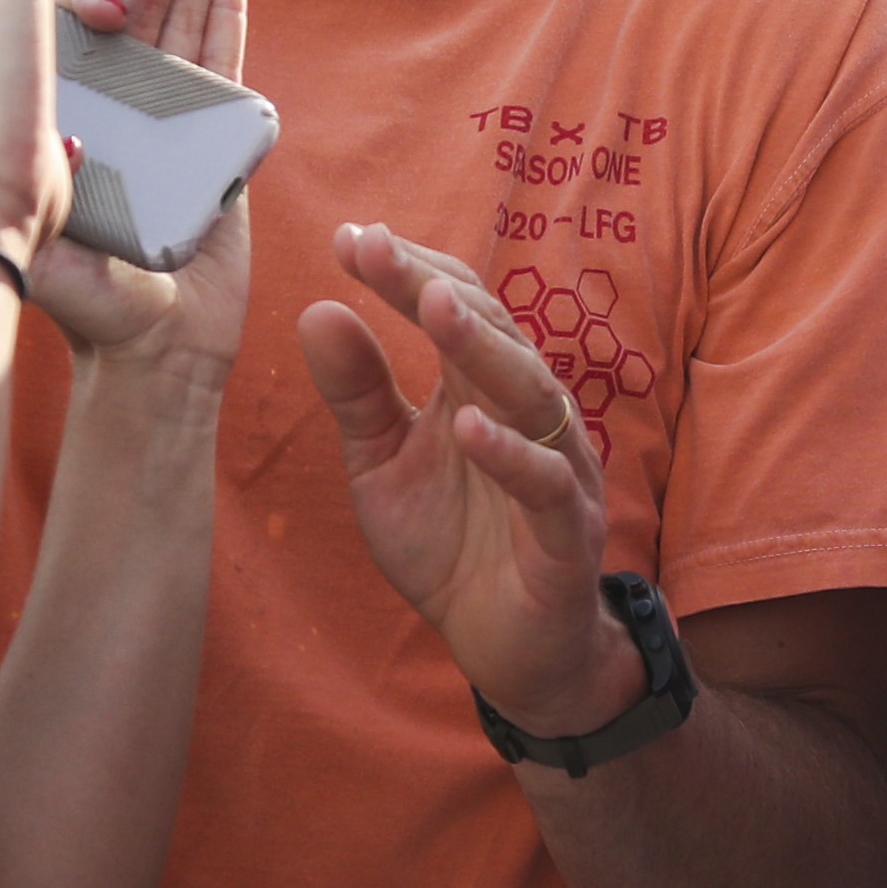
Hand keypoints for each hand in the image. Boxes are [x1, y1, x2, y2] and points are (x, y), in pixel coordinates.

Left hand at [22, 0, 255, 371]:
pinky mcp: (214, 140)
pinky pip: (224, 63)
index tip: (101, 14)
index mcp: (72, 118)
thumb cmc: (95, 317)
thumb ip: (53, 221)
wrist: (155, 358)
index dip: (88, 9)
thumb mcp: (57, 263)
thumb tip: (59, 154)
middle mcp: (118, 106)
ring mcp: (167, 118)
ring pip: (188, 20)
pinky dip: (231, 13)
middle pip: (144, 5)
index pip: (80, 37)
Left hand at [297, 223, 638, 734]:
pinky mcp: (569, 533)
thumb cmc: (451, 545)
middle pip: (492, 331)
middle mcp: (526, 414)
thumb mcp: (382, 466)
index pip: (455, 307)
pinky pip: (546, 486)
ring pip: (528, 393)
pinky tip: (468, 430)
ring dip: (482, 348)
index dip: (405, 271)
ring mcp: (555, 469)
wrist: (506, 649)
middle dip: (433, 287)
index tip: (347, 238)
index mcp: (480, 389)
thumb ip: (358, 395)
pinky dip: (511, 457)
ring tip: (432, 307)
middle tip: (376, 249)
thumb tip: (317, 309)